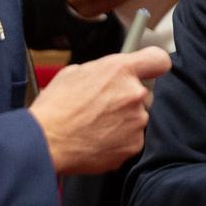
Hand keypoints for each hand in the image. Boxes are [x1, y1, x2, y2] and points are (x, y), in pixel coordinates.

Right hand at [29, 46, 170, 174]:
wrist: (47, 141)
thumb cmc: (55, 108)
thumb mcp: (75, 72)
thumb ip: (102, 71)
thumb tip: (108, 75)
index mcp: (120, 70)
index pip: (158, 59)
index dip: (153, 64)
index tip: (149, 69)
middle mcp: (134, 94)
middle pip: (144, 93)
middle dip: (128, 98)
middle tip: (104, 105)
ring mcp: (136, 121)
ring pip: (137, 117)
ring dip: (122, 120)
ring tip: (95, 125)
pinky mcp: (133, 145)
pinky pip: (132, 139)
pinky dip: (119, 140)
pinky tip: (98, 138)